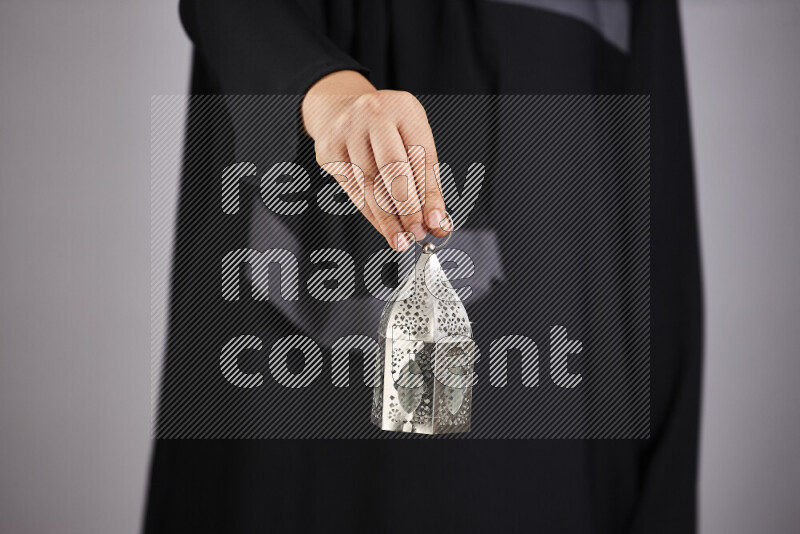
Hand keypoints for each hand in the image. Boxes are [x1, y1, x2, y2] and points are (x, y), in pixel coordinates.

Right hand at [302, 70, 449, 250]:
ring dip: (388, 219)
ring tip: (401, 238)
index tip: (437, 222)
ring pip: (369, 185)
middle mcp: (372, 114)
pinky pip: (352, 190)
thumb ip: (426, 178)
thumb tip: (437, 220)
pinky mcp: (328, 150)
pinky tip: (384, 227)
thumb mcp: (413, 139)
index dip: (430, 194)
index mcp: (403, 108)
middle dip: (407, 207)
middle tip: (417, 233)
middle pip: (392, 168)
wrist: (341, 109)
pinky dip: (371, 214)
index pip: (420, 157)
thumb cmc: (386, 129)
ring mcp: (346, 131)